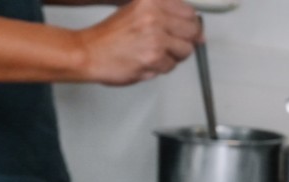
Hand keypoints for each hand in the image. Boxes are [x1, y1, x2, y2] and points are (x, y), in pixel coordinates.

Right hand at [75, 0, 199, 85]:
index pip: (189, 12)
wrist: (88, 52)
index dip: (190, 25)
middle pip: (192, 31)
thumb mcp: (138, 13)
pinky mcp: (153, 57)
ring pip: (185, 51)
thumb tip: (200, 33)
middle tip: (167, 45)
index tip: (184, 31)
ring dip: (172, 56)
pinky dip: (160, 68)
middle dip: (183, 41)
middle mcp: (154, 15)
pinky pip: (171, 66)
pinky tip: (145, 61)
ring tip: (152, 53)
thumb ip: (168, 18)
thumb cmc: (110, 37)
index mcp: (151, 0)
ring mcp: (155, 36)